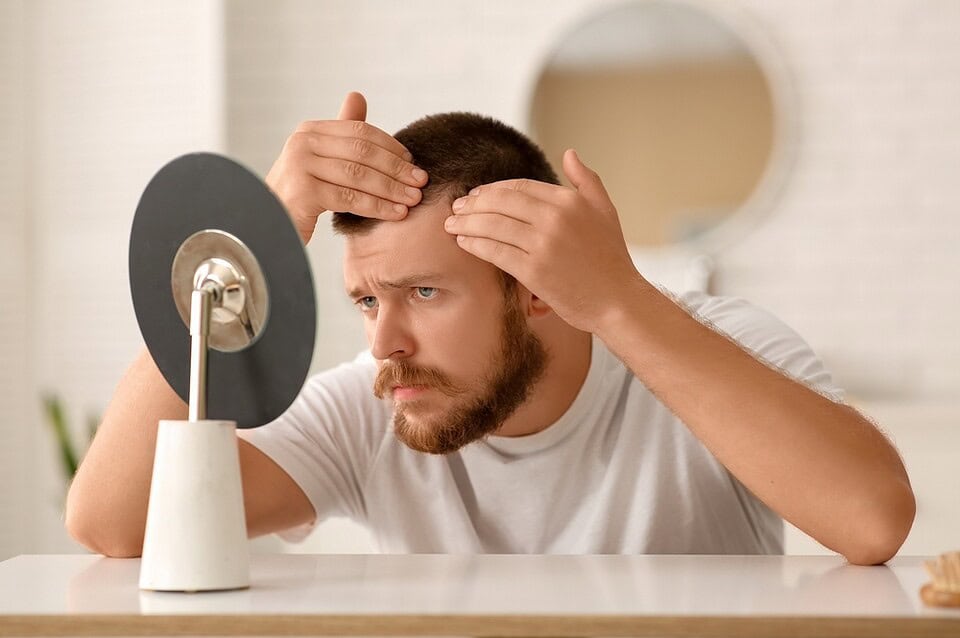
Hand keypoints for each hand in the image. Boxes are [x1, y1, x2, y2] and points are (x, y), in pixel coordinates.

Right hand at [265, 92, 428, 243]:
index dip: (391, 147)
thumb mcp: (321, 161)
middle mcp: (302, 142)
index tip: (414, 163)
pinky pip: (351, 198)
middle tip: (421, 182)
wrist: (269, 228)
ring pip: (360, 175)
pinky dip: (378, 206)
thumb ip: (342, 134)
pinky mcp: (303, 191)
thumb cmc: (300, 197)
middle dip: (396, 168)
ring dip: (392, 188)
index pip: (360, 132)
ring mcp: (300, 165)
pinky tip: (397, 213)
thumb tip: (357, 95)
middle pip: (363, 152)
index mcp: (309, 131)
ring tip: (414, 199)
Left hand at [443, 149, 644, 333]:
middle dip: (473, 203)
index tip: (477, 195)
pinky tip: (463, 242)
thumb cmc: (611, 259)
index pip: (519, 186)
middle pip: (500, 202)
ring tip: (451, 224)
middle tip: (456, 207)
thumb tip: (569, 153)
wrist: (618, 302)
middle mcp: (555, 218)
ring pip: (493, 225)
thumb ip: (587, 180)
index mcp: (570, 201)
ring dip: (466, 222)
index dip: (492, 189)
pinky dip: (474, 244)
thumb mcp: (605, 211)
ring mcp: (543, 244)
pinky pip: (494, 251)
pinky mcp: (533, 271)